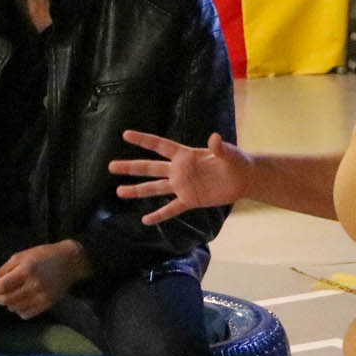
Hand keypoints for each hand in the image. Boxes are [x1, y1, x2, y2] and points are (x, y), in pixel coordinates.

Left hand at [0, 240, 90, 319]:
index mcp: (27, 270)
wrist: (70, 262)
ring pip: (15, 308)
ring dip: (5, 303)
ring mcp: (42, 297)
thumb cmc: (43, 255)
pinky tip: (18, 302)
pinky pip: (26, 314)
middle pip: (6, 299)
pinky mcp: (48, 304)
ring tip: (6, 295)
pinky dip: (18, 310)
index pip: (2, 285)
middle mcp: (34, 285)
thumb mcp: (21, 255)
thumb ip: (5, 269)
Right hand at [109, 129, 251, 224]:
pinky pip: (171, 209)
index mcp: (185, 155)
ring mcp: (182, 186)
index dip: (143, 140)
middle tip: (111, 166)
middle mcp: (179, 170)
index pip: (160, 146)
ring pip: (155, 188)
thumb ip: (219, 148)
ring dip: (137, 190)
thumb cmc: (236, 161)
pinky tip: (145, 221)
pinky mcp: (189, 200)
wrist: (243, 179)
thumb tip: (214, 138)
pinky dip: (159, 215)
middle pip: (150, 168)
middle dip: (130, 167)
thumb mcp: (228, 153)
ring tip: (119, 192)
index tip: (125, 135)